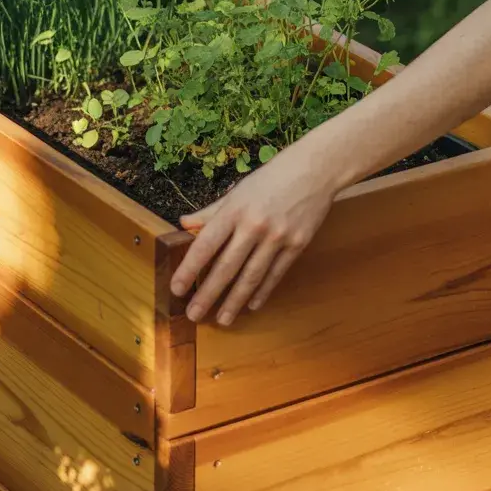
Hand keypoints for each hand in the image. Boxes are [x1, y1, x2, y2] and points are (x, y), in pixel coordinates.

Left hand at [170, 143, 336, 326]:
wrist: (314, 170)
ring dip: (235, 301)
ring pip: (251, 277)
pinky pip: (275, 275)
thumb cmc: (272, 178)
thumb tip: (185, 224)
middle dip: (208, 294)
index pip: (205, 244)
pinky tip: (251, 305)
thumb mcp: (238, 190)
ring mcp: (277, 237)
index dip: (189, 269)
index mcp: (235, 210)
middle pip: (227, 267)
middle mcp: (254, 225)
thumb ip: (211, 211)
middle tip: (195, 314)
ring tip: (222, 319)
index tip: (176, 288)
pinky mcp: (297, 245)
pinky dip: (262, 292)